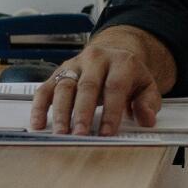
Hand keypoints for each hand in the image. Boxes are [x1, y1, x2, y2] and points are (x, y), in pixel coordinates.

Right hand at [30, 25, 176, 135]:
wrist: (114, 52)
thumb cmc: (129, 74)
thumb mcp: (147, 86)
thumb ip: (149, 102)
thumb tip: (146, 118)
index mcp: (121, 62)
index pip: (115, 86)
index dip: (111, 111)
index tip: (107, 133)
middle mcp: (95, 60)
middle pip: (87, 86)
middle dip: (82, 112)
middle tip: (80, 134)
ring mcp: (74, 65)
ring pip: (64, 86)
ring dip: (61, 112)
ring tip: (61, 133)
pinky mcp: (58, 73)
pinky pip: (45, 89)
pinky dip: (39, 106)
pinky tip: (38, 124)